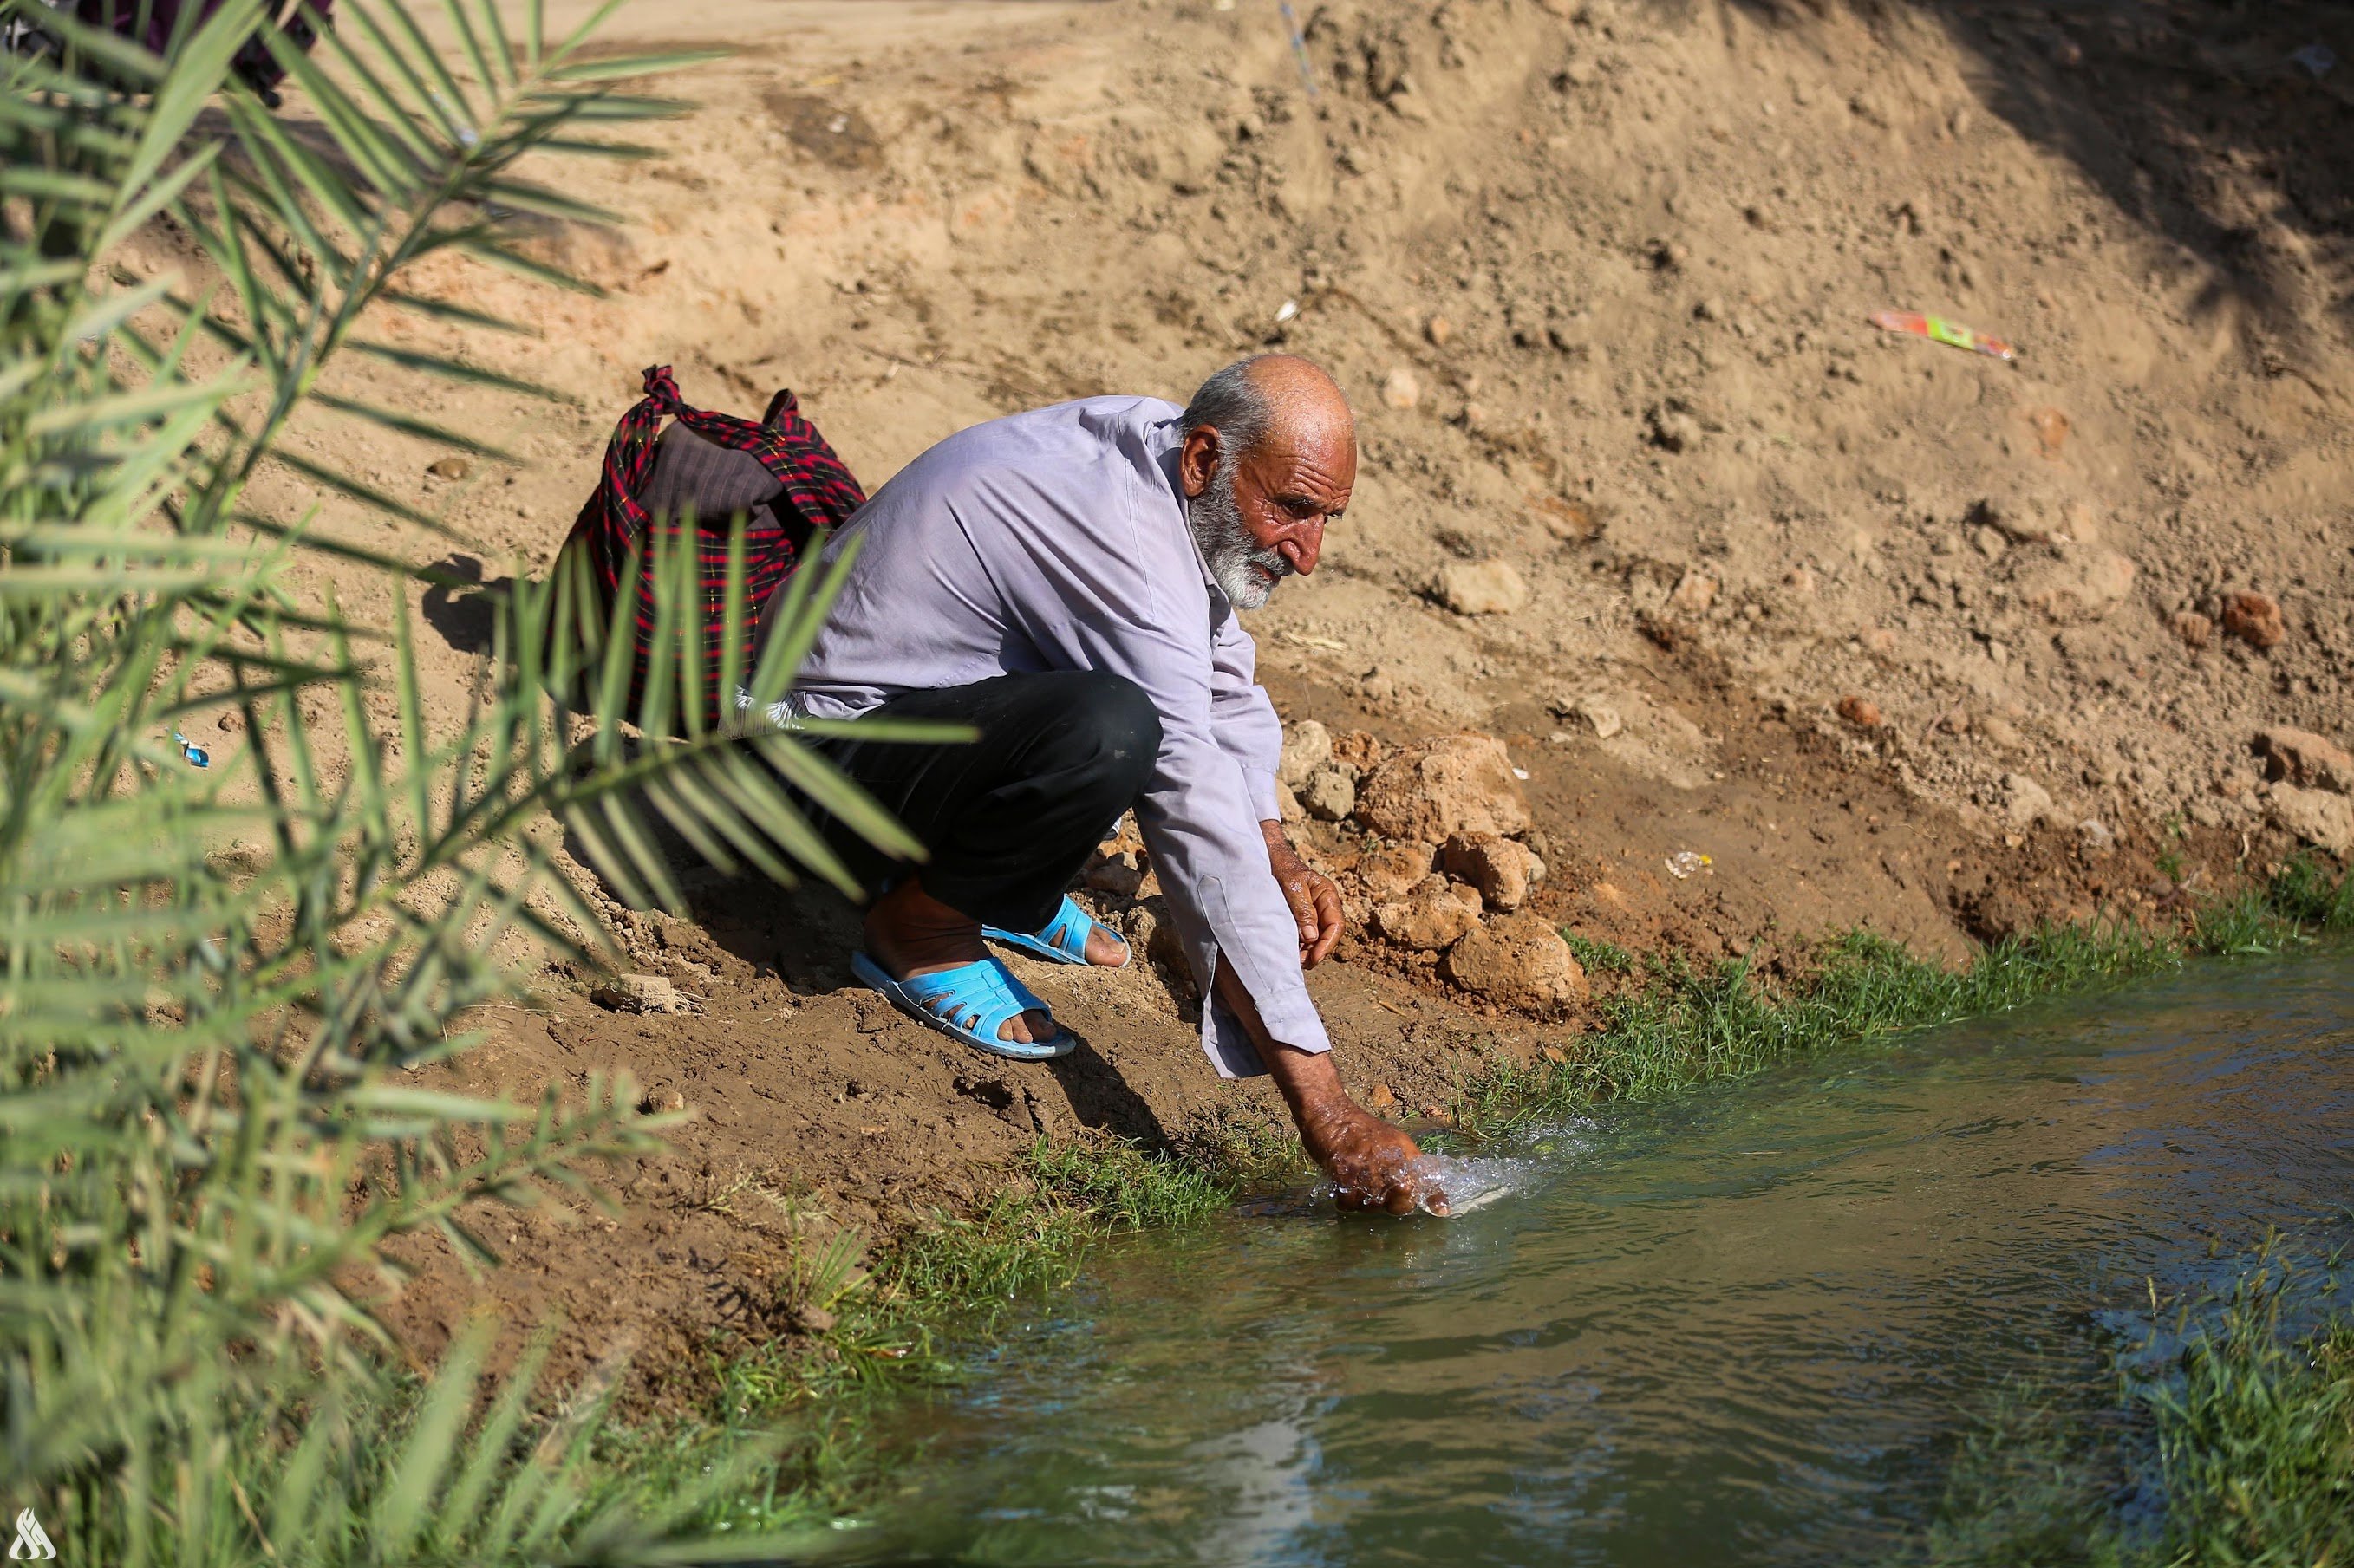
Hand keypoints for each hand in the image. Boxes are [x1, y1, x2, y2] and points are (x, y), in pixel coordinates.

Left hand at [1262, 820, 1342, 968]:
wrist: (1267, 857)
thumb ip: (1303, 910)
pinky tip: (1291, 952)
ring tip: (1295, 961)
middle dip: (1317, 951)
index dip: (1327, 944)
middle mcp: (1323, 906)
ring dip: (1308, 951)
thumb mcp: (1292, 885)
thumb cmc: (1282, 867)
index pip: (1336, 925)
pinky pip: (1305, 935)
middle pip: (1328, 934)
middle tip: (1301, 963)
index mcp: (1327, 895)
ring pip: (1316, 938)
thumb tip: (1311, 937)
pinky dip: (1300, 945)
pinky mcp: (1300, 917)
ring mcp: (1313, 912)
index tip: (1314, 958)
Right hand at [1297, 1095, 1446, 1214]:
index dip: (1434, 1198)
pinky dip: (1346, 1201)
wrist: (1330, 1115)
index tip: (1440, 1210)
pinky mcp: (1345, 1175)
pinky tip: (1345, 1186)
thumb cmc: (1361, 1129)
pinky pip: (1350, 1204)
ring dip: (1366, 1202)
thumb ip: (1411, 1164)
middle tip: (1380, 1192)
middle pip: (1402, 1202)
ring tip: (1359, 1184)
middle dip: (1393, 1204)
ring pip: (1373, 1206)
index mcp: (1405, 1151)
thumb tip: (1437, 1201)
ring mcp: (1367, 1170)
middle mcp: (1389, 1162)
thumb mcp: (1393, 1140)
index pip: (1427, 1181)